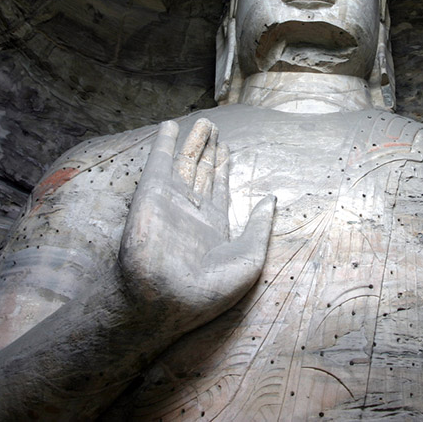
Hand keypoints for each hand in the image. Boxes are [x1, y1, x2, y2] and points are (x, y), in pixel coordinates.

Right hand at [118, 118, 274, 334]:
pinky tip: (171, 126)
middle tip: (215, 128)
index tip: (227, 150)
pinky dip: (165, 143)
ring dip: (194, 142)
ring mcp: (171, 201)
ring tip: (205, 122)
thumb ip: (259, 225)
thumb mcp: (250, 256)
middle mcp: (191, 212)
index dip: (222, 168)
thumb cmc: (210, 289)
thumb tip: (270, 199)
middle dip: (209, 150)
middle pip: (202, 172)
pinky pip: (159, 161)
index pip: (218, 190)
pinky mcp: (152, 193)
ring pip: (185, 163)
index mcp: (212, 228)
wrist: (167, 299)